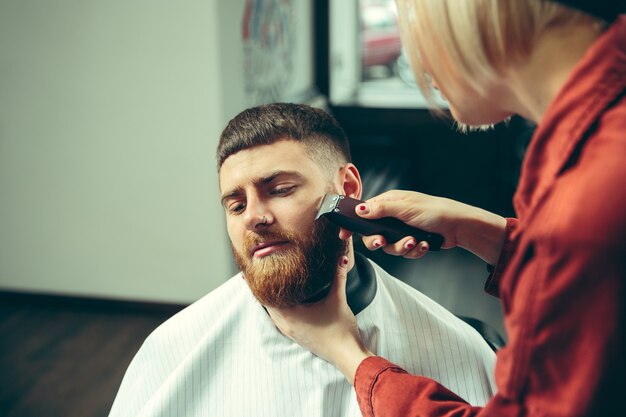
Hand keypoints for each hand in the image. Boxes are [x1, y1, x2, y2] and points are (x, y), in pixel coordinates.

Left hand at [266, 256, 373, 383]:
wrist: (347, 355)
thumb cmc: (340, 330)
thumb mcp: (338, 300)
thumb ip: (338, 277)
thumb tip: (341, 258)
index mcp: (290, 315)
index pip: (266, 297)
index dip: (259, 283)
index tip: (253, 272)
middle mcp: (286, 325)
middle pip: (267, 304)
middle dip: (264, 289)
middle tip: (260, 273)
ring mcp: (290, 332)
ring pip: (274, 313)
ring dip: (271, 300)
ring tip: (269, 286)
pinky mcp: (297, 336)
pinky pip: (281, 320)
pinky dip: (279, 309)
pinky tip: (286, 302)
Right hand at [356, 190, 506, 263]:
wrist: (459, 226)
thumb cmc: (436, 210)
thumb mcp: (405, 208)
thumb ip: (381, 209)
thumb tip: (359, 209)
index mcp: (389, 203)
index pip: (364, 213)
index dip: (353, 224)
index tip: (344, 234)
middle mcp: (393, 217)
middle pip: (373, 235)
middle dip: (378, 241)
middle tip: (383, 242)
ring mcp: (402, 231)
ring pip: (390, 247)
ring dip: (402, 247)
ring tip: (414, 241)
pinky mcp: (412, 242)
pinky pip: (405, 252)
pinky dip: (415, 250)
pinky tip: (424, 243)